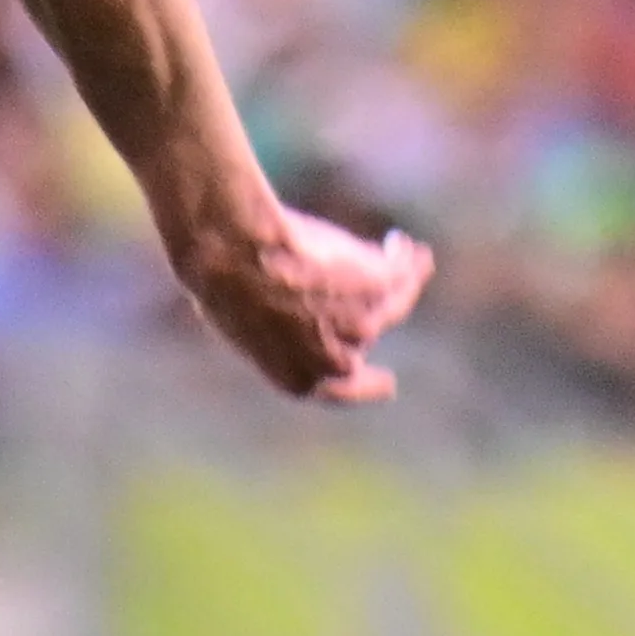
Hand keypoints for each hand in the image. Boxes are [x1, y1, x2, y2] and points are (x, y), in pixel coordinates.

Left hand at [182, 203, 431, 401]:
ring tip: (410, 255)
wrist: (233, 253)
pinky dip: (406, 259)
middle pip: (366, 336)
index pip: (344, 391)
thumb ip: (282, 328)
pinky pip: (401, 273)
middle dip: (380, 315)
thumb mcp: (248, 319)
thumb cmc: (224, 282)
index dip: (370, 386)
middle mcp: (335, 362)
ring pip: (394, 302)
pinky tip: (402, 244)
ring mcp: (360, 327)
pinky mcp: (374, 288)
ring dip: (405, 278)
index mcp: (297, 380)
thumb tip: (297, 308)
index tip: (388, 384)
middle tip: (395, 293)